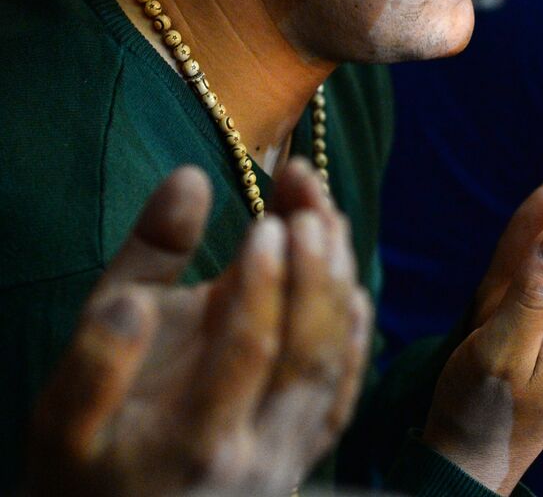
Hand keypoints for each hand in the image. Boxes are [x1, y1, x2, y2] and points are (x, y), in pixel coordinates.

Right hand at [25, 160, 371, 496]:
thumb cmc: (78, 473)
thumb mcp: (61, 413)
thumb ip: (102, 333)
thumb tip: (143, 263)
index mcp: (194, 441)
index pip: (249, 351)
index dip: (265, 283)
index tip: (270, 220)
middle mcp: (256, 456)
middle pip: (307, 352)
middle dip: (315, 267)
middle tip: (310, 199)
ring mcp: (287, 460)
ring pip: (332, 367)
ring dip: (337, 285)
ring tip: (328, 217)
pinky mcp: (300, 458)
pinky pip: (342, 395)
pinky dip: (354, 335)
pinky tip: (350, 285)